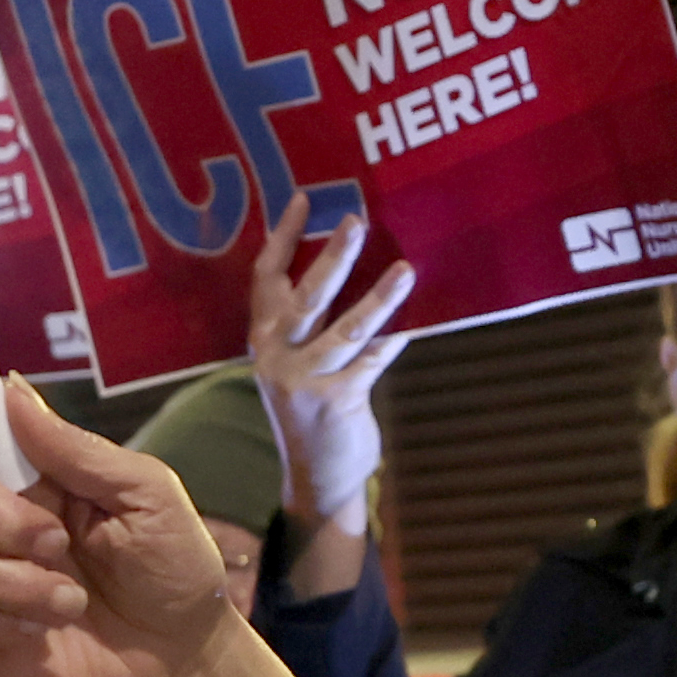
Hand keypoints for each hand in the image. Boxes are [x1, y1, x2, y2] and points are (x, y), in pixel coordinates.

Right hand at [0, 406, 339, 676]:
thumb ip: (78, 449)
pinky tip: (38, 633)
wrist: (182, 659)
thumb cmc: (173, 569)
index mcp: (33, 476)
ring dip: (16, 583)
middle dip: (1, 519)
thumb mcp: (148, 496)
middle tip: (59, 543)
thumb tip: (12, 390)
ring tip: (72, 602)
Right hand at [249, 192, 423, 525]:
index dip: (282, 236)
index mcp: (264, 340)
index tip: (304, 198)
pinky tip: (413, 325)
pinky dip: (393, 341)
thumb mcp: (295, 365)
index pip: (266, 278)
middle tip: (357, 221)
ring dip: (379, 298)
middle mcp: (277, 357)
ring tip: (405, 269)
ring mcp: (304, 381)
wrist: (316, 477)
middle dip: (332, 257)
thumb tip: (349, 264)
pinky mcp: (335, 402)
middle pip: (305, 297)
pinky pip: (371, 361)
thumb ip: (309, 326)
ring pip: (346, 329)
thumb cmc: (313, 411)